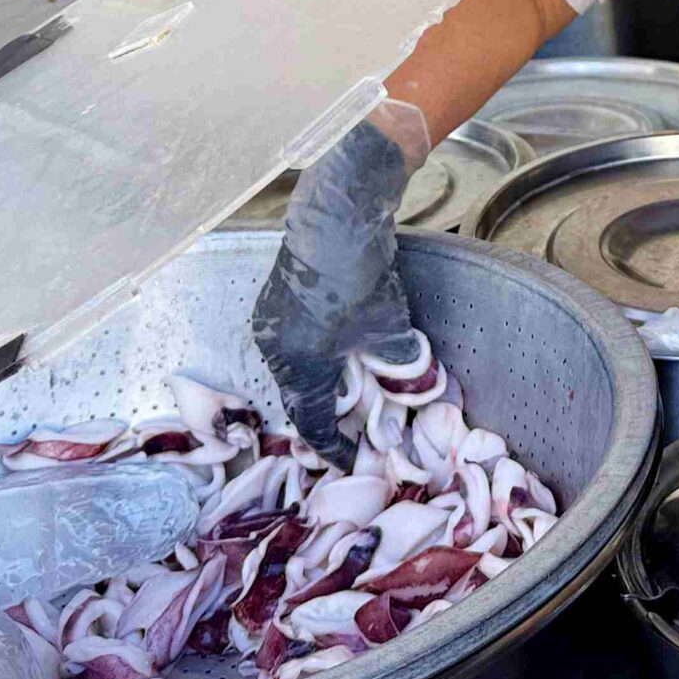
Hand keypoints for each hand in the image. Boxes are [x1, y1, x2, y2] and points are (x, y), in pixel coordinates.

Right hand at [249, 100, 429, 461]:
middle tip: (354, 422)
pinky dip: (310, 355)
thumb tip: (411, 385)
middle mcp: (273, 350)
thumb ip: (399, 366)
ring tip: (348, 385)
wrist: (335, 218)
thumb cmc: (361, 279)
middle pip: (299, 396)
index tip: (349, 459)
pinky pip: (289, 343)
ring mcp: (268, 323)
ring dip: (318, 380)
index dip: (333, 446)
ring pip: (293, 368)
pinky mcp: (271, 300)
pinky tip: (334, 348)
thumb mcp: (389, 329)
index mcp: (297, 366)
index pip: (311, 422)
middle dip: (326, 412)